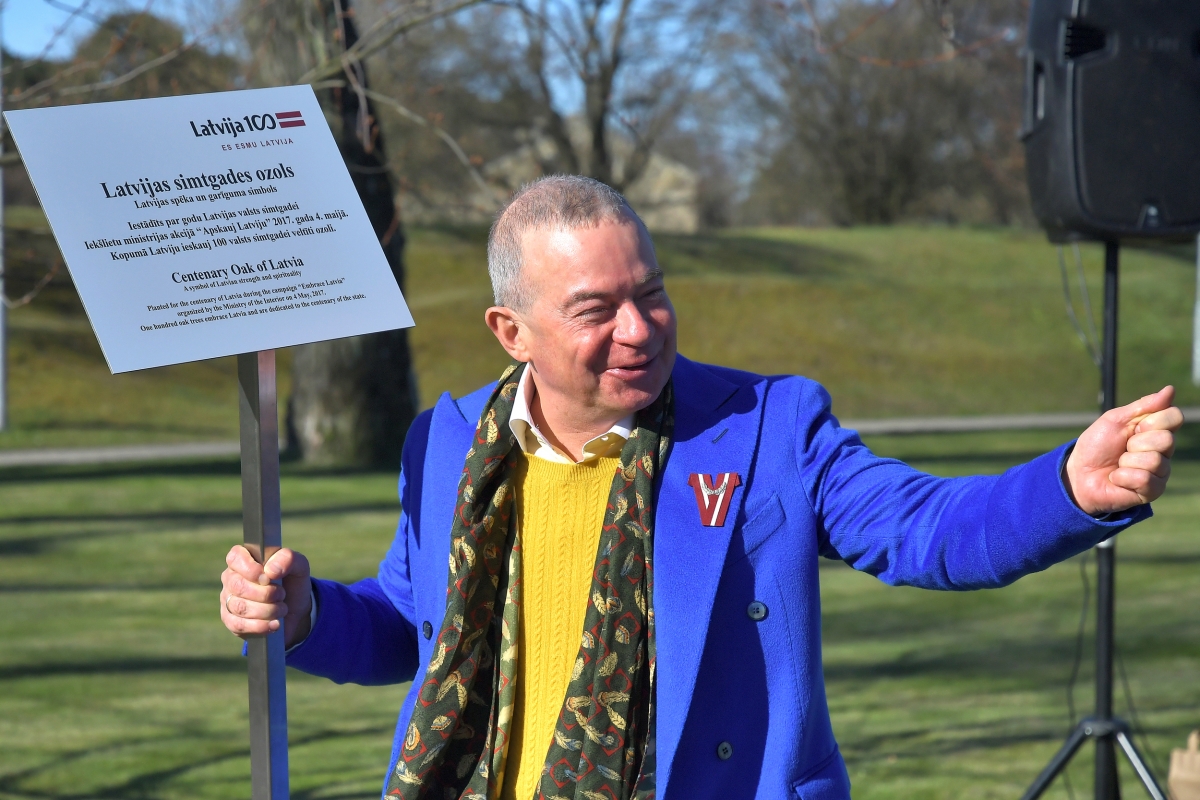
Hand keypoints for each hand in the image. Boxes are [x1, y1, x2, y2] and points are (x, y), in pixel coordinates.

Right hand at [220, 545, 312, 648]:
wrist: (295, 610)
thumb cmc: (292, 582)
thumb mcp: (299, 566)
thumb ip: (288, 559)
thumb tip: (270, 570)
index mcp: (244, 559)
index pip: (235, 557)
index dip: (250, 568)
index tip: (267, 577)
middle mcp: (232, 578)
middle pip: (238, 586)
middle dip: (266, 593)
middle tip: (282, 594)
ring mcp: (228, 600)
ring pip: (240, 607)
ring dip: (267, 610)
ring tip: (282, 609)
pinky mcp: (231, 621)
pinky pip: (239, 625)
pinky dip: (261, 626)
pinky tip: (275, 624)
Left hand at [1064, 386, 1183, 515]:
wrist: (1079, 473)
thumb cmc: (1097, 446)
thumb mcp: (1115, 420)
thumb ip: (1143, 406)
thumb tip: (1170, 389)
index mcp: (1157, 430)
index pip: (1174, 416)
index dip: (1151, 420)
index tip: (1133, 427)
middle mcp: (1164, 451)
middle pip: (1167, 439)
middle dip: (1136, 442)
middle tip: (1123, 448)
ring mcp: (1160, 471)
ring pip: (1154, 460)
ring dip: (1127, 461)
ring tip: (1118, 465)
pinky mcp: (1152, 490)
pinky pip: (1145, 479)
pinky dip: (1124, 477)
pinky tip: (1117, 478)